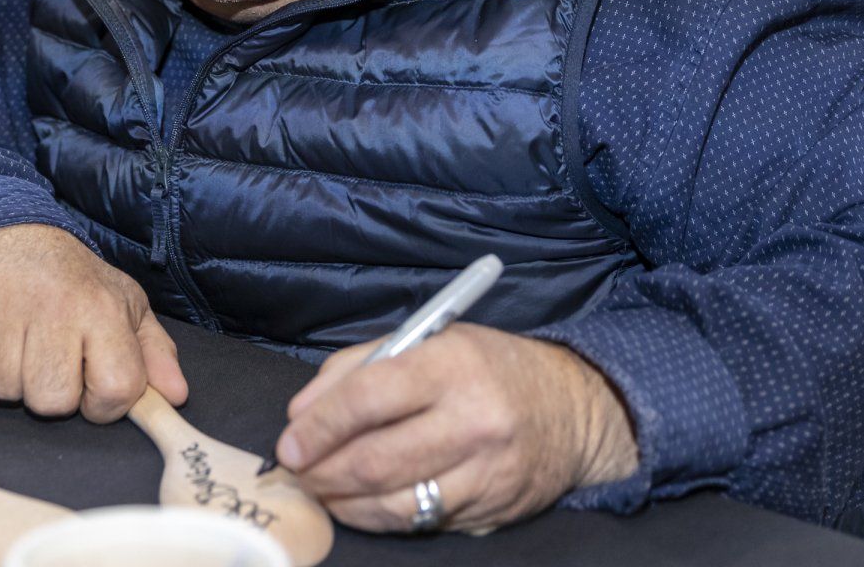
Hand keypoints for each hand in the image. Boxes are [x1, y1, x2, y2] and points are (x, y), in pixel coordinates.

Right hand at [0, 223, 188, 422]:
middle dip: (53, 391)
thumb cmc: (73, 280)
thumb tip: (177, 396)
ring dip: (12, 377)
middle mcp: (53, 307)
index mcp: (101, 308)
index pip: (116, 390)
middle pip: (53, 402)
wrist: (7, 231)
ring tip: (20, 340)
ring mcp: (0, 308)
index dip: (107, 402)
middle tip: (52, 355)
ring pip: (5, 392)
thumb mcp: (123, 304)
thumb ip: (153, 353)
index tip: (94, 382)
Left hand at [273, 324, 636, 533]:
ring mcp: (486, 473)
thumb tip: (302, 413)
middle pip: (375, 460)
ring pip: (393, 503)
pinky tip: (362, 503)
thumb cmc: (489, 367)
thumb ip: (359, 366)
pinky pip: (419, 521)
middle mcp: (474, 420)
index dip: (320, 425)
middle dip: (322, 471)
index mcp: (453, 364)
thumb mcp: (431, 341)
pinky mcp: (491, 511)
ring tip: (321, 489)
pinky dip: (380, 515)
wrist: (574, 410)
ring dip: (343, 502)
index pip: (369, 397)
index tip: (289, 442)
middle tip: (297, 471)